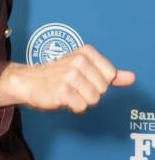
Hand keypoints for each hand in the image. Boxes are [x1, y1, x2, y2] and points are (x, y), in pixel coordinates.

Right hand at [0, 44, 134, 113]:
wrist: (27, 82)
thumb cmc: (56, 76)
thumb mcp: (85, 70)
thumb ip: (109, 74)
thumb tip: (131, 78)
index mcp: (86, 52)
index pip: (110, 76)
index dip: (98, 82)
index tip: (83, 78)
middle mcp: (79, 61)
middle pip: (103, 90)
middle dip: (90, 93)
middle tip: (73, 87)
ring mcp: (70, 76)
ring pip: (93, 100)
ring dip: (81, 101)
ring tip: (68, 93)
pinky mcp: (62, 91)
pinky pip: (81, 107)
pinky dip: (73, 108)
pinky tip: (62, 99)